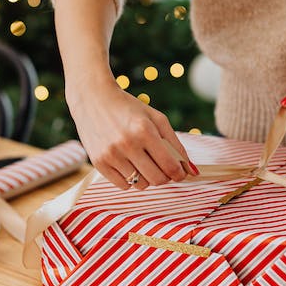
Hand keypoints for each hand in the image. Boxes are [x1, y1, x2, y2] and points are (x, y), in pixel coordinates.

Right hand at [67, 81, 197, 189]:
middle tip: (162, 168)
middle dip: (165, 177)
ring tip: (141, 161)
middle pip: (157, 179)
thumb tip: (192, 172)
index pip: (170, 166)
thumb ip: (176, 144)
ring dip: (146, 178)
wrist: (93, 98)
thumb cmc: (129, 108)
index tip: (180, 173)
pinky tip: (127, 163)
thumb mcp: (156, 119)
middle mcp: (127, 144)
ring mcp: (111, 155)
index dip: (179, 174)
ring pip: (140, 185)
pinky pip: (123, 186)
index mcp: (145, 131)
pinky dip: (129, 179)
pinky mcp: (98, 162)